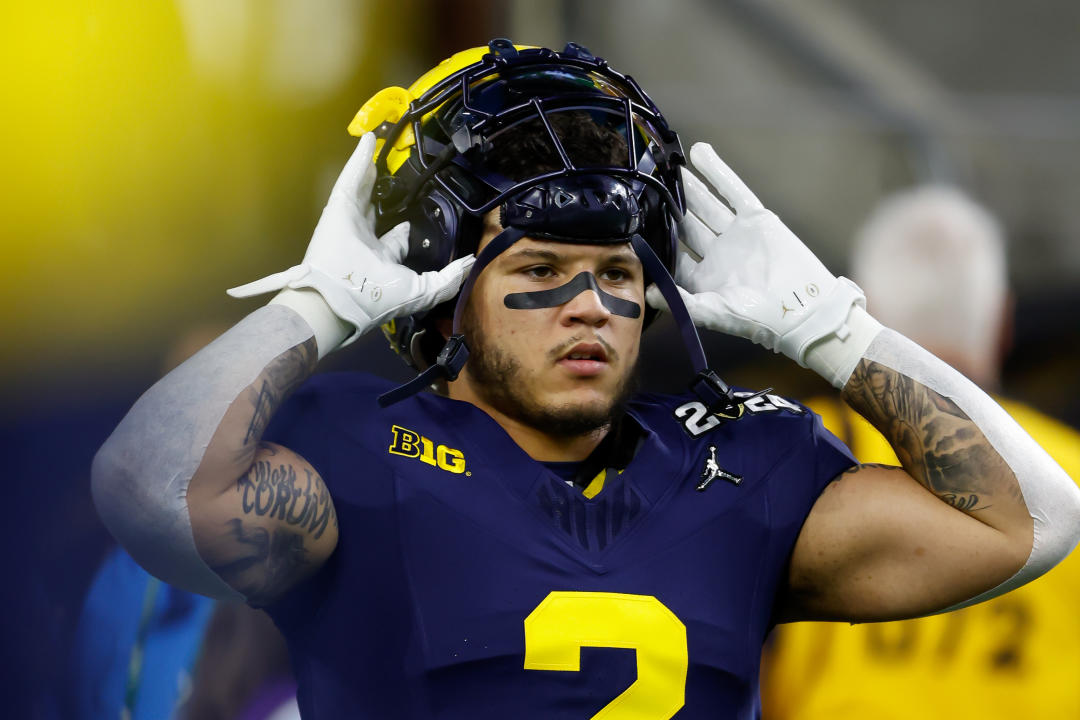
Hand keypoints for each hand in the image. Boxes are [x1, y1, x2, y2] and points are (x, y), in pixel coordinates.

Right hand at [228, 133, 473, 345]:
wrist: (343, 298)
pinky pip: (351, 177)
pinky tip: (369, 140)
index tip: (421, 210)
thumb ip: (449, 278)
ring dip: (372, 169)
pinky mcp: (339, 206)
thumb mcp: (424, 291)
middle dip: (387, 190)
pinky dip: (359, 159)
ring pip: (363, 187)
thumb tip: (470, 263)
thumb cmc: (380, 296)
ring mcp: (350, 219)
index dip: (407, 224)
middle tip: (400, 173)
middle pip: (376, 206)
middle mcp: (364, 238)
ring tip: (383, 148)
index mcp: (381, 257)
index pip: (395, 236)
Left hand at [648, 142, 866, 371]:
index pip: (672, 251)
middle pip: (686, 222)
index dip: (654, 234)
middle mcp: (716, 254)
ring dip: (688, 183)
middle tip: (644, 181)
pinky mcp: (755, 218)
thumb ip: (680, 301)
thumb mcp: (713, 312)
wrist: (801, 309)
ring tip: (667, 163)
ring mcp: (735, 234)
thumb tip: (646, 294)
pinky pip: (732, 190)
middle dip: (667, 203)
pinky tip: (700, 152)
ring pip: (706, 202)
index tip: (632, 217)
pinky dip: (716, 172)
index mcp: (701, 277)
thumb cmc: (757, 319)